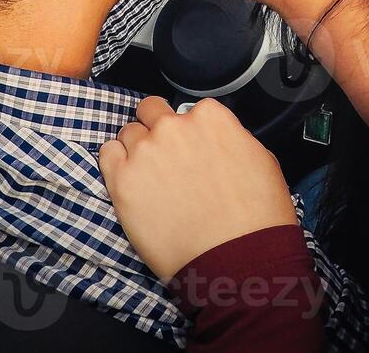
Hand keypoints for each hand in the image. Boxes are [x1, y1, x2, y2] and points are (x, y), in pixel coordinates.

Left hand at [98, 97, 298, 281]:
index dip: (191, 129)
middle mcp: (173, 127)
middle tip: (167, 156)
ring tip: (150, 177)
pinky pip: (107, 154)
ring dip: (137, 149)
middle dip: (158, 129)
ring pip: (128, 133)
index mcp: (210, 117)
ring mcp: (144, 152)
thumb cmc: (254, 217)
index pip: (190, 109)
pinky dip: (115, 162)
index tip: (193, 147)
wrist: (236, 260)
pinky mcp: (122, 181)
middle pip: (152, 112)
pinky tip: (130, 179)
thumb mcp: (261, 160)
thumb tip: (215, 139)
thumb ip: (231, 137)